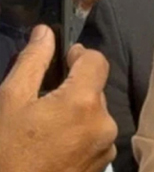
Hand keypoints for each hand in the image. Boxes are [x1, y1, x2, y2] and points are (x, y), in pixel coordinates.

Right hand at [0, 25, 116, 171]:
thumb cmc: (5, 150)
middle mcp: (104, 122)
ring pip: (96, 113)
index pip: (97, 60)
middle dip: (74, 88)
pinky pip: (95, 135)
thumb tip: (45, 33)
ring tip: (45, 127)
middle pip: (96, 88)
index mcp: (84, 102)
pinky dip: (79, 132)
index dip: (79, 55)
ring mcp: (106, 146)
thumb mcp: (10, 100)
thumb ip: (33, 62)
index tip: (61, 61)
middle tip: (43, 101)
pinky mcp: (103, 165)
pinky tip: (54, 143)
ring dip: (76, 111)